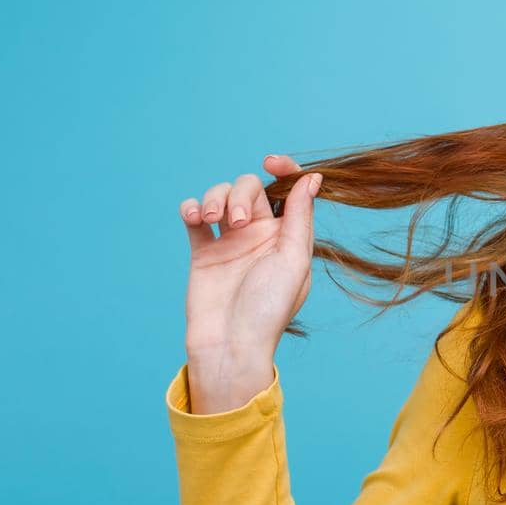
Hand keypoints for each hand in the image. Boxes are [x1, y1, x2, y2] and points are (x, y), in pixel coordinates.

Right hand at [178, 154, 322, 361]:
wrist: (229, 343)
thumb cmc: (268, 308)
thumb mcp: (294, 260)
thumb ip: (300, 217)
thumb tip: (313, 178)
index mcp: (289, 235)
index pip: (288, 189)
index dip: (284, 169)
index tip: (271, 162)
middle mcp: (261, 234)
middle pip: (250, 188)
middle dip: (242, 193)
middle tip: (238, 223)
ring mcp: (230, 241)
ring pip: (221, 196)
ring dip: (214, 198)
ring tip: (210, 220)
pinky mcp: (203, 250)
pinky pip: (195, 215)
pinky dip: (192, 207)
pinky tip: (194, 217)